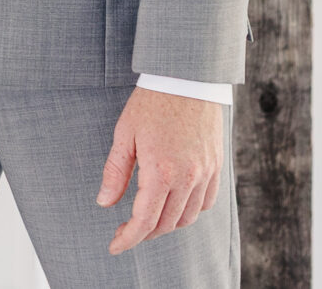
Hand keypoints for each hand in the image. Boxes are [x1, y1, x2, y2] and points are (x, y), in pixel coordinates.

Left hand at [95, 86, 222, 253]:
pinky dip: (190, 211)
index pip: (144, 220)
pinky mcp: (216, 166)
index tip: (116, 245)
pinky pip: (206, 202)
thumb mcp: (124, 134)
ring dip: (167, 224)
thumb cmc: (152, 102)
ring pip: (188, 217)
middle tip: (126, 231)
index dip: (129, 238)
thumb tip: (104, 202)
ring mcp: (205, 173)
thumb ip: (115, 172)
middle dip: (144, 233)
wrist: (187, 76)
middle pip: (166, 223)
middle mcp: (188, 177)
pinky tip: (175, 204)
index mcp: (161, 170)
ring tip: (148, 220)